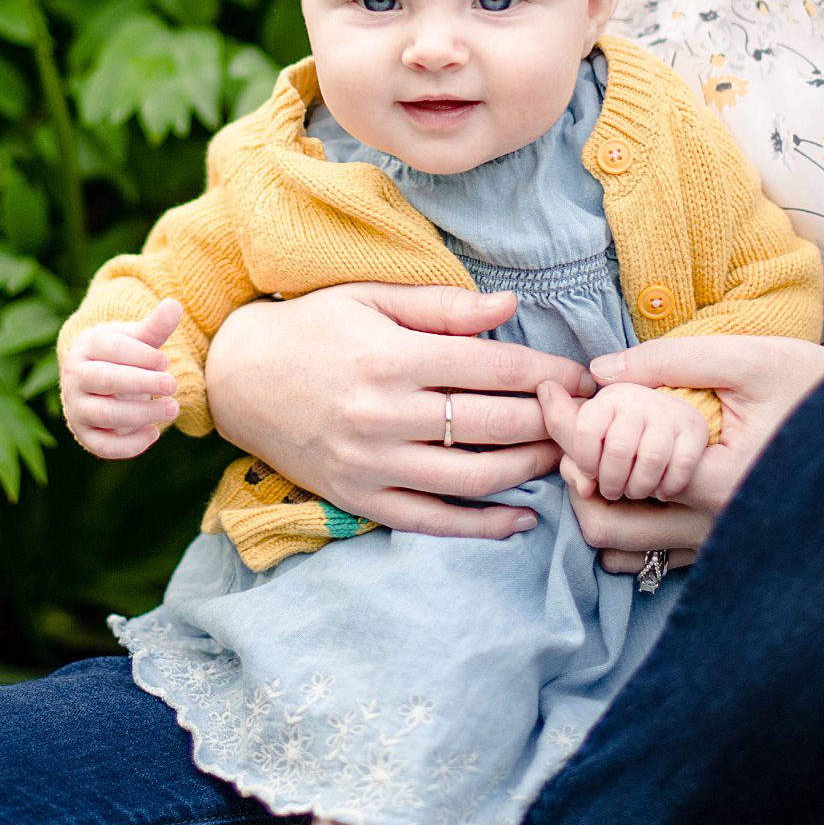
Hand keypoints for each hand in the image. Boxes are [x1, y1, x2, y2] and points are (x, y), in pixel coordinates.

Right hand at [60, 300, 183, 457]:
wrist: (93, 379)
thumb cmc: (121, 356)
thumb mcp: (135, 339)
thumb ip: (155, 327)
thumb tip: (175, 305)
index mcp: (87, 347)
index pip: (109, 347)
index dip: (139, 354)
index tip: (165, 361)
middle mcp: (75, 377)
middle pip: (106, 379)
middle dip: (142, 383)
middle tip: (173, 385)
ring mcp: (77, 407)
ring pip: (106, 413)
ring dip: (141, 413)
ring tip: (173, 409)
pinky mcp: (84, 434)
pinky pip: (102, 445)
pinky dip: (128, 445)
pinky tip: (154, 434)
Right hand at [204, 282, 596, 538]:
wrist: (236, 378)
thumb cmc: (311, 327)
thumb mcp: (370, 298)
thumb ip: (442, 307)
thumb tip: (511, 308)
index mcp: (393, 358)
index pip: (495, 368)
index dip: (549, 375)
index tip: (585, 378)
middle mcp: (385, 415)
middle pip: (495, 426)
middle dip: (552, 423)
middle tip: (587, 419)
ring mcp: (373, 464)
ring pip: (474, 477)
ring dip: (530, 470)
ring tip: (561, 457)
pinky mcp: (360, 499)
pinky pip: (434, 521)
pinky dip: (484, 526)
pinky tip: (521, 518)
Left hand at [537, 332, 823, 574]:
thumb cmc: (823, 390)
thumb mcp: (750, 359)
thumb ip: (670, 361)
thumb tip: (600, 371)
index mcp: (716, 484)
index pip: (610, 468)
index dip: (569, 426)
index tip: (553, 390)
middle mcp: (714, 531)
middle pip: (605, 525)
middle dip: (575, 472)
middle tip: (572, 423)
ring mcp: (723, 549)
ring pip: (625, 550)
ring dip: (600, 501)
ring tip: (600, 447)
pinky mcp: (731, 553)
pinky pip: (657, 557)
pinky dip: (631, 521)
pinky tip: (635, 474)